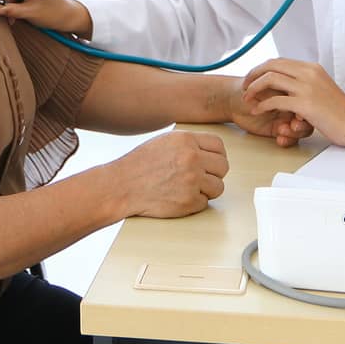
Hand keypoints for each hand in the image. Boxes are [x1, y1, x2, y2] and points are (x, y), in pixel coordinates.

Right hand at [110, 131, 228, 218]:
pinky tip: (179, 197)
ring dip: (207, 190)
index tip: (212, 162)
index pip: (219, 145)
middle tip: (201, 177)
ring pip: (218, 187)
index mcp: (186, 140)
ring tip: (189, 188)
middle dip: (214, 173)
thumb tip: (209, 150)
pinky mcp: (189, 201)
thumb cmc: (138, 165)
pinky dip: (195, 203)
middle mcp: (192, 158)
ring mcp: (192, 180)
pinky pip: (205, 202)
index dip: (217, 155)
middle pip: (223, 166)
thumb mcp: (164, 142)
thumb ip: (188, 144)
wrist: (121, 186)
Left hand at [242, 59, 344, 145]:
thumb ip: (308, 84)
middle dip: (253, 74)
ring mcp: (307, 87)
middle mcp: (308, 73)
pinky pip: (275, 100)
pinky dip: (261, 104)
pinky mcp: (305, 104)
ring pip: (269, 79)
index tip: (252, 79)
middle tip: (243, 87)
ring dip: (253, 88)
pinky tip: (256, 110)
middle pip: (271, 65)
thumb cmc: (341, 112)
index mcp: (311, 68)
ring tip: (246, 98)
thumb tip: (292, 86)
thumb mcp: (324, 90)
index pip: (279, 61)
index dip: (262, 69)